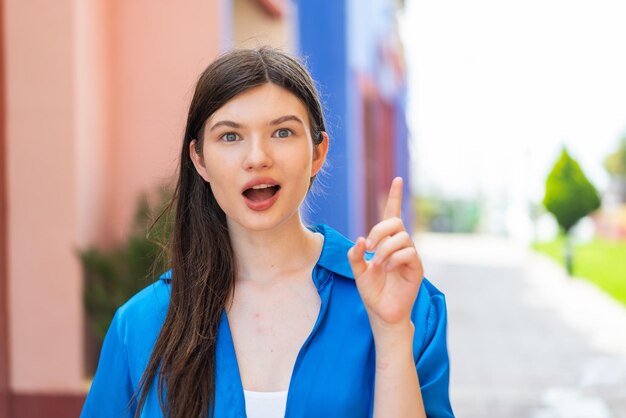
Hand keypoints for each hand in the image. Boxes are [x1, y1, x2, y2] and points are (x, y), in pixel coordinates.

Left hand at [347, 177, 423, 333]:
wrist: (382, 313)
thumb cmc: (372, 292)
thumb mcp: (357, 271)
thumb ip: (355, 255)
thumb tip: (360, 240)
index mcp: (385, 243)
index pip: (392, 215)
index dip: (394, 198)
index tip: (397, 180)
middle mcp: (399, 246)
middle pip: (395, 223)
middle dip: (380, 230)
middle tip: (369, 246)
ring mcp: (409, 256)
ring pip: (402, 237)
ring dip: (385, 248)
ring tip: (376, 263)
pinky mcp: (416, 268)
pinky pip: (409, 253)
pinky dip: (394, 258)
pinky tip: (387, 268)